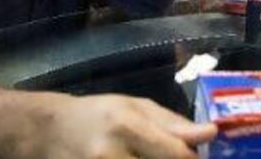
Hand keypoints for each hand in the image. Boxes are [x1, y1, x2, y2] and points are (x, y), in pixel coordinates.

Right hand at [47, 94, 216, 158]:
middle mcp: (111, 155)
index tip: (200, 156)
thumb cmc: (99, 114)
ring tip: (148, 156)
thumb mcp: (135, 107)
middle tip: (174, 157)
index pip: (176, 155)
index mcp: (127, 127)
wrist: (50, 131)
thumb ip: (173, 123)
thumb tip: (210, 133)